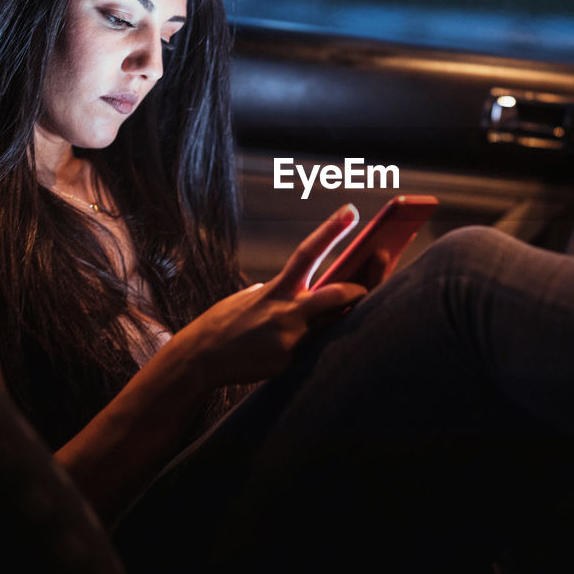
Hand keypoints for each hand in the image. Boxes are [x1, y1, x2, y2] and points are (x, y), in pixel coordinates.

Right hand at [180, 204, 367, 385]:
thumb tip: (313, 292)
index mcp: (276, 289)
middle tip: (372, 282)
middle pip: (336, 294)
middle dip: (360, 289)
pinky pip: (319, 352)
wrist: (202, 358)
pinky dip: (325, 346)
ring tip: (360, 312)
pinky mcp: (290, 363)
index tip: (351, 210)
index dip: (331, 230)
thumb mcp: (252, 298)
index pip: (307, 252)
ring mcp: (290, 339)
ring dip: (350, 317)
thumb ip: (281, 292)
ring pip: (335, 325)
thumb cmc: (230, 322)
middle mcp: (285, 311)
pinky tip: (329, 350)